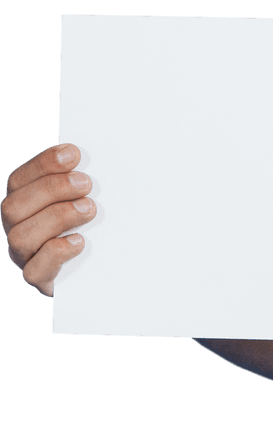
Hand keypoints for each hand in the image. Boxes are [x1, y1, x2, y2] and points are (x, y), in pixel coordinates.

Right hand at [3, 144, 95, 295]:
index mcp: (25, 203)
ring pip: (20, 236)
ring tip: (88, 209)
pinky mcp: (39, 278)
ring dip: (57, 217)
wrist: (99, 267)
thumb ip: (82, 180)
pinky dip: (56, 252)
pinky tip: (79, 241)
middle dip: (52, 189)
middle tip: (86, 184)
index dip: (43, 164)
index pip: (19, 180)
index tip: (73, 154)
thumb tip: (96, 158)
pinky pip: (34, 271)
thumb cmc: (94, 221)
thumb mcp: (87, 195)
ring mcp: (25, 255)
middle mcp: (18, 228)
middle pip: (13, 206)